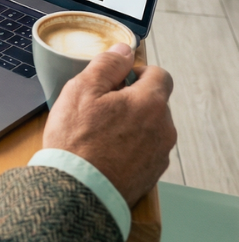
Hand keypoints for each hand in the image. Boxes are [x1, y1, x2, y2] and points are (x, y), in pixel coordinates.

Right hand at [42, 44, 175, 207]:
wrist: (78, 192)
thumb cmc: (77, 140)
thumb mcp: (82, 89)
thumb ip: (107, 64)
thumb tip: (124, 49)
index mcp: (150, 103)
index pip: (160, 74)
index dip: (137, 71)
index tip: (117, 79)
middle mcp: (163, 129)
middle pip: (154, 101)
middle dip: (132, 98)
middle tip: (100, 106)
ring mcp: (159, 155)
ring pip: (150, 126)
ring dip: (132, 123)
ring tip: (100, 132)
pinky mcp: (151, 175)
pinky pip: (144, 150)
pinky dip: (129, 146)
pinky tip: (105, 152)